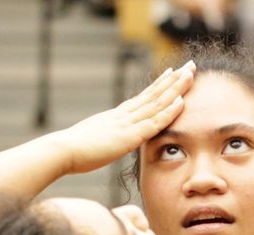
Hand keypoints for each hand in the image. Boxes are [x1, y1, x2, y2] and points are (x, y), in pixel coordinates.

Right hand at [49, 61, 194, 175]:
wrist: (62, 151)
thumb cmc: (73, 151)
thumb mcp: (95, 141)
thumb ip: (106, 138)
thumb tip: (108, 141)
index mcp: (116, 116)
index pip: (143, 97)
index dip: (160, 85)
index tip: (172, 72)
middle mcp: (124, 115)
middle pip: (154, 93)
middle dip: (174, 80)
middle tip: (190, 66)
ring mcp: (127, 123)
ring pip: (157, 102)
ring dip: (176, 89)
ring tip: (191, 74)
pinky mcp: (129, 136)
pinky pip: (153, 122)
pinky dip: (168, 112)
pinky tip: (181, 102)